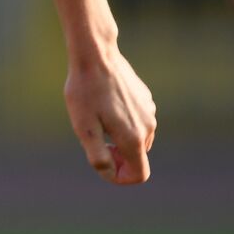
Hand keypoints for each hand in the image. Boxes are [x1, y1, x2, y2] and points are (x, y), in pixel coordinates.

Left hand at [64, 50, 155, 184]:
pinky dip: (124, 123)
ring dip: (120, 140)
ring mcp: (149, 111)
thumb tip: (108, 172)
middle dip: (118, 158)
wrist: (96, 56)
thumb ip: (98, 156)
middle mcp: (148, 126)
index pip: (139, 174)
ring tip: (98, 121)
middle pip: (138, 158)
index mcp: (134, 138)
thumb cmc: (85, 92)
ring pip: (138, 140)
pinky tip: (106, 105)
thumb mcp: (84, 129)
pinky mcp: (146, 99)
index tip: (102, 164)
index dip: (120, 178)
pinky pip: (138, 122)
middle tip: (96, 140)